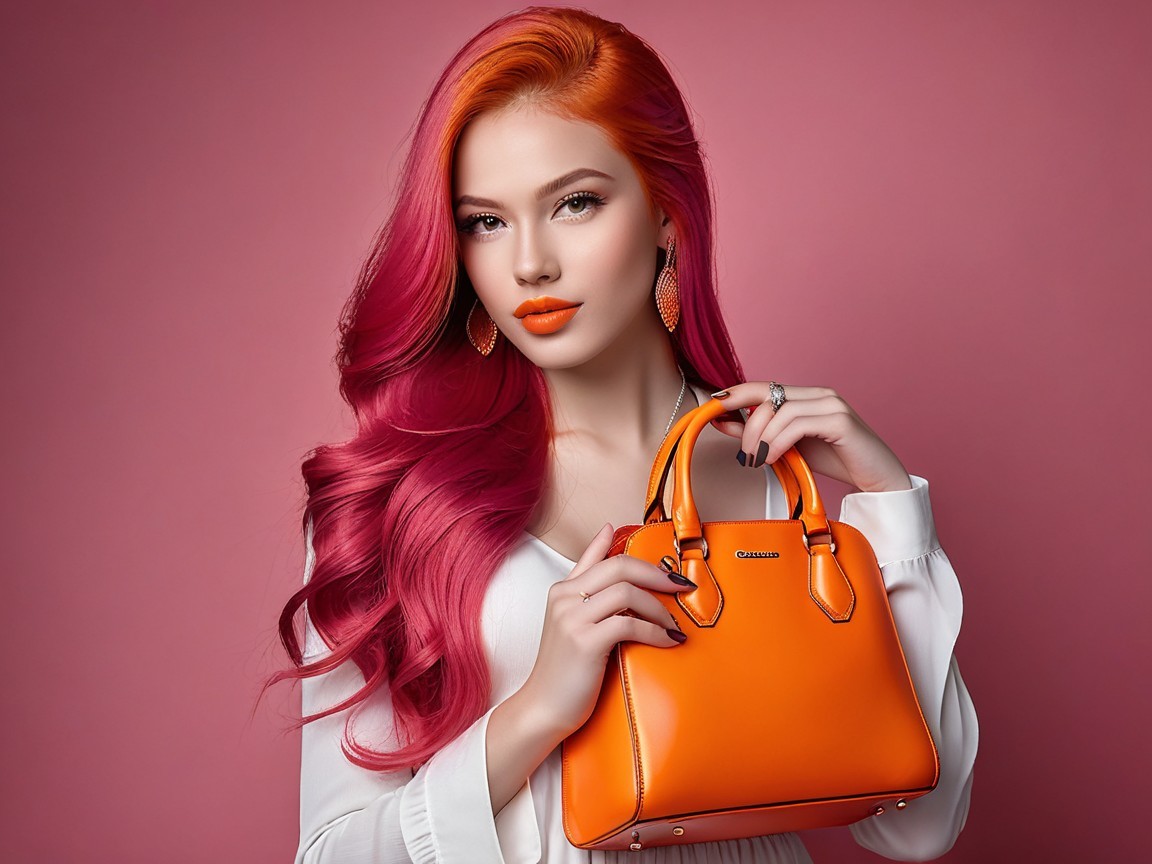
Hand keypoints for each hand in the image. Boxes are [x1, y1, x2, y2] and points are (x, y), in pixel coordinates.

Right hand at [518, 523, 691, 741]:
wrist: (543, 708)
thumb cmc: (565, 670)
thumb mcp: (573, 624)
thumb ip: (593, 597)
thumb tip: (616, 558)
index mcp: (562, 590)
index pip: (597, 556)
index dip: (624, 547)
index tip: (654, 552)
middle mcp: (565, 598)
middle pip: (619, 566)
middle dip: (656, 574)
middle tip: (680, 586)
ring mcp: (572, 618)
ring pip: (627, 592)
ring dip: (658, 608)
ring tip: (673, 624)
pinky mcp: (585, 642)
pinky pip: (630, 625)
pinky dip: (655, 632)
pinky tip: (667, 641)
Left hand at [709, 382, 911, 492]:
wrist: (877, 480)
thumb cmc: (835, 461)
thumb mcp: (788, 448)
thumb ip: (759, 434)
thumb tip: (722, 422)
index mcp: (806, 396)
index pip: (763, 387)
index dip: (736, 394)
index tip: (712, 405)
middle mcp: (818, 394)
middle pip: (767, 396)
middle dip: (746, 425)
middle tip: (743, 454)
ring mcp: (831, 404)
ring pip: (780, 410)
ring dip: (760, 437)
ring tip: (756, 460)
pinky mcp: (840, 420)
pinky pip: (797, 424)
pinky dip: (778, 441)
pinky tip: (771, 458)